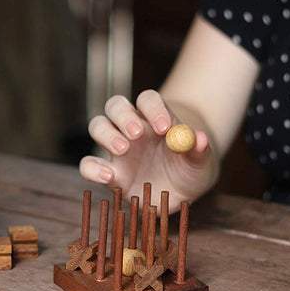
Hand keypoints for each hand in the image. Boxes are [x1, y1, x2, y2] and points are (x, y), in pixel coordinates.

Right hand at [79, 90, 214, 212]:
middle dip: (123, 116)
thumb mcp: (200, 160)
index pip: (147, 100)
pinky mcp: (109, 173)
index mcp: (155, 118)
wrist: (181, 190)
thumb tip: (199, 138)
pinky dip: (92, 168)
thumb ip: (199, 150)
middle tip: (137, 134)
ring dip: (107, 135)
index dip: (153, 109)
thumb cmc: (190, 166)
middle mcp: (131, 129)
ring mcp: (117, 149)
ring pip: (98, 126)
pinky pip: (88, 164)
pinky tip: (109, 177)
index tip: (165, 127)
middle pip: (116, 105)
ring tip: (123, 150)